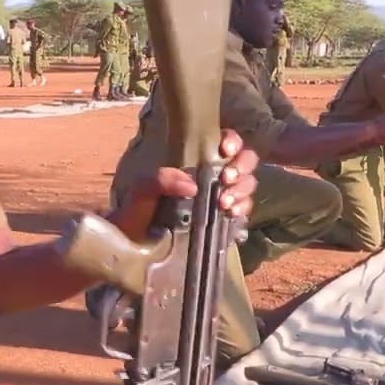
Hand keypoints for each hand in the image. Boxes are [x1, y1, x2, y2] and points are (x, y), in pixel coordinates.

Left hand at [108, 130, 258, 239]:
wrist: (137, 243)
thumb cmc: (138, 209)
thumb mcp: (143, 189)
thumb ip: (162, 179)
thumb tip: (192, 185)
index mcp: (195, 160)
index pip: (223, 141)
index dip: (232, 141)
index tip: (225, 150)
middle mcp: (212, 174)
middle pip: (244, 160)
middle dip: (241, 166)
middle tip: (226, 178)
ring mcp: (221, 195)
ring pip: (247, 183)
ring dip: (241, 189)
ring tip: (224, 202)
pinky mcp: (225, 218)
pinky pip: (244, 208)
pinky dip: (242, 208)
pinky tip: (230, 213)